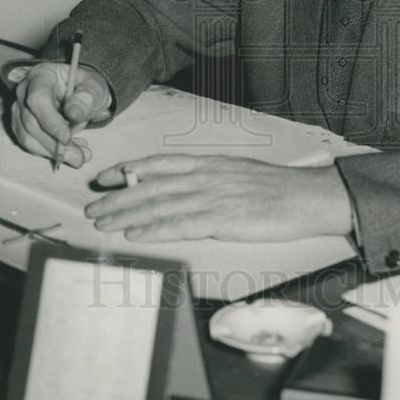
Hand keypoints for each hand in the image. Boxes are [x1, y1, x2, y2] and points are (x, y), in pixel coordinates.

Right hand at [10, 62, 111, 166]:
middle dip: (54, 144)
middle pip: (31, 123)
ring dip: (53, 153)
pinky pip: (30, 145)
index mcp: (41, 76)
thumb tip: (73, 113)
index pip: (38, 99)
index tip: (66, 137)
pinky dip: (50, 154)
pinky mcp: (20, 127)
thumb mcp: (94, 87)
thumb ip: (87, 97)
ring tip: (79, 157)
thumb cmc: (85, 88)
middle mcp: (24, 92)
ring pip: (28, 138)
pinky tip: (71, 153)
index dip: (50, 121)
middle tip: (79, 157)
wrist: (79, 93)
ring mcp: (19, 110)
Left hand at [84, 154, 352, 241]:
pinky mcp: (223, 219)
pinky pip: (181, 225)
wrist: (307, 197)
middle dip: (118, 198)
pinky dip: (154, 230)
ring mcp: (213, 197)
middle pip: (151, 186)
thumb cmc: (275, 189)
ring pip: (160, 205)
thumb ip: (207, 179)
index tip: (104, 179)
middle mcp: (206, 176)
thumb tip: (179, 187)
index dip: (129, 170)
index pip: (159, 164)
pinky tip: (136, 235)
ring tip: (103, 224)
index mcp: (209, 164)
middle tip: (93, 208)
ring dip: (127, 215)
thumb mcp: (237, 174)